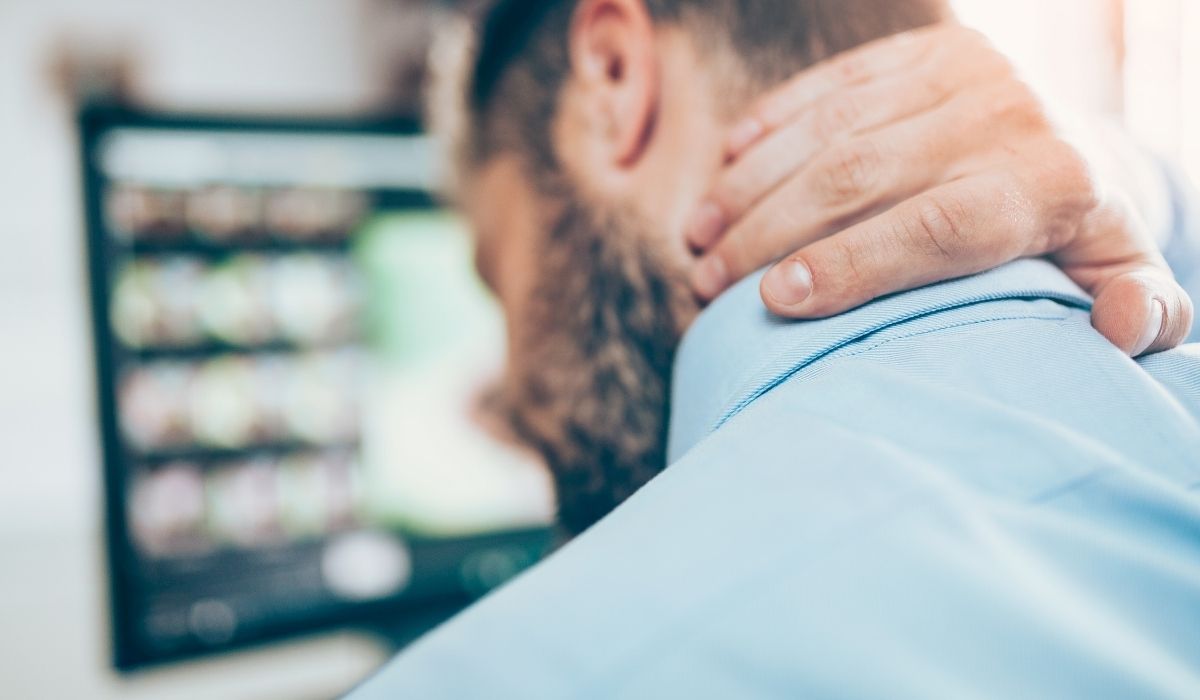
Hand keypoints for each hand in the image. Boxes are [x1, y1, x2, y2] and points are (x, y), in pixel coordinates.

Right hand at [685, 22, 1192, 356]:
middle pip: (860, 177)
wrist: (1085, 143)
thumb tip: (1120, 326)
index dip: (853, 264)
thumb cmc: (1084, 236)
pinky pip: (831, 84)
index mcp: (1052, 183)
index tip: (775, 301)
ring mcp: (962, 71)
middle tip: (707, 284)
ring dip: (750, 185)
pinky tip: (724, 168)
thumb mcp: (1127, 278)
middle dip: (770, 234)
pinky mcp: (925, 48)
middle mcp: (1005, 115)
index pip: (938, 226)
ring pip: (830, 130)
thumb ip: (1144, 313)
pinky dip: (769, 126)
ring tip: (697, 238)